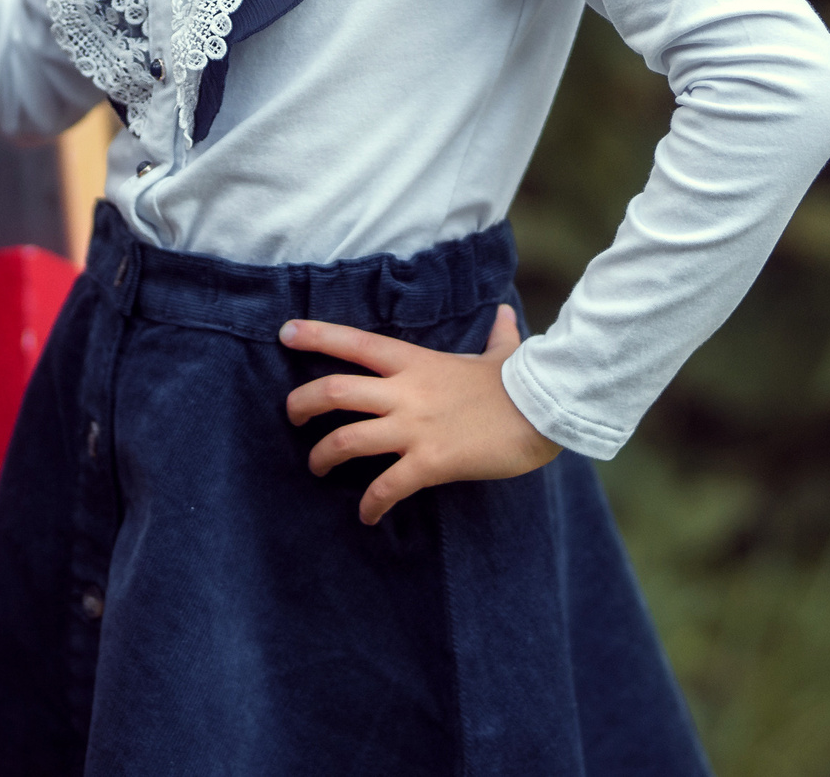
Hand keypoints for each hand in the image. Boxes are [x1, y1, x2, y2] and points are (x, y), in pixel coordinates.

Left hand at [282, 306, 560, 524]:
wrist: (543, 411)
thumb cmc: (519, 383)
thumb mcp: (502, 353)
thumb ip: (496, 334)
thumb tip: (504, 312)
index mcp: (415, 362)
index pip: (354, 342)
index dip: (316, 335)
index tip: (286, 333)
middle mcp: (406, 391)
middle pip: (333, 391)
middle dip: (301, 405)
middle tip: (292, 417)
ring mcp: (415, 427)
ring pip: (347, 440)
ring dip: (323, 457)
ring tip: (317, 469)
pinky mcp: (430, 462)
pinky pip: (387, 487)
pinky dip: (371, 505)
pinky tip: (367, 517)